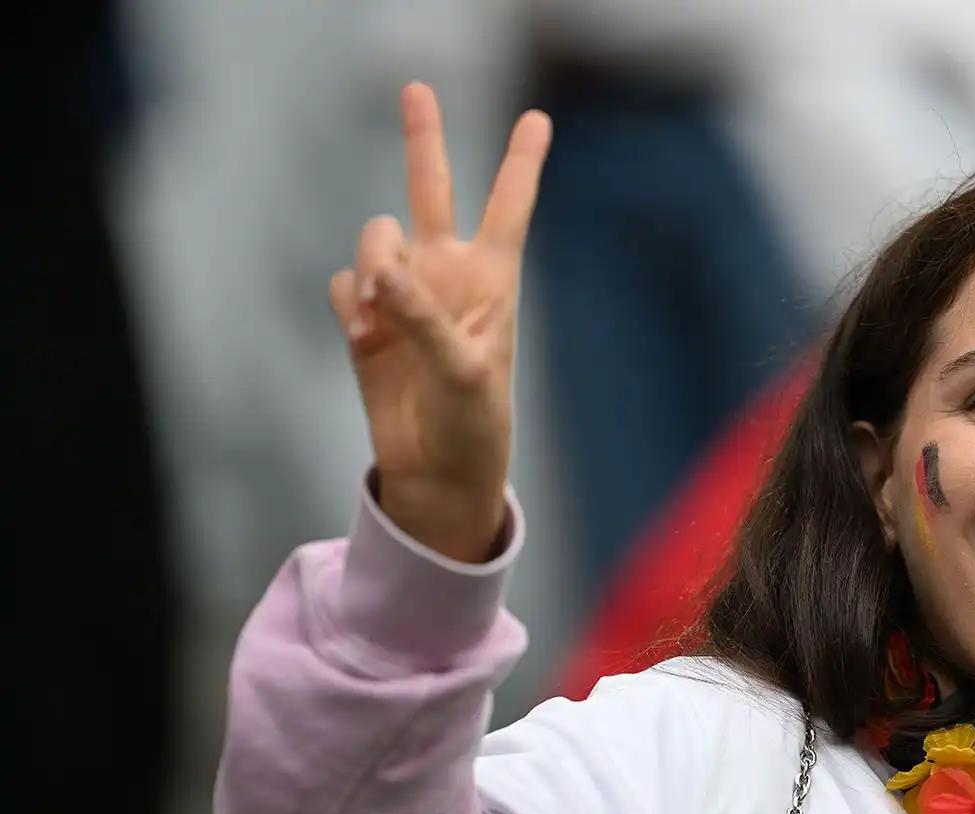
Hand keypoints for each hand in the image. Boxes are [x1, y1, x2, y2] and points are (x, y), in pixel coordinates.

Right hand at [327, 83, 551, 562]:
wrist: (437, 472)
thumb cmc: (473, 424)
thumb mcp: (463, 372)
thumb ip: (423, 317)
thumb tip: (379, 273)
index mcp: (492, 280)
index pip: (509, 207)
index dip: (521, 162)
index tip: (539, 118)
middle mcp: (447, 275)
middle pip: (432, 189)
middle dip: (423, 138)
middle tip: (414, 88)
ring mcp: (404, 294)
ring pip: (374, 237)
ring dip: (371, 264)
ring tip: (381, 315)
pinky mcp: (366, 320)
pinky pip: (343, 284)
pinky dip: (349, 306)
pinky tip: (364, 338)